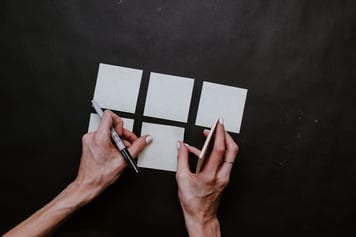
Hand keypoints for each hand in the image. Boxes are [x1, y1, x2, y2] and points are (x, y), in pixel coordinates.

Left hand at [75, 110, 151, 201]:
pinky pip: (102, 137)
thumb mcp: (124, 160)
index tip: (122, 133)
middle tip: (126, 146)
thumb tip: (145, 139)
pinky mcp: (88, 143)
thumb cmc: (101, 175)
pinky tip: (113, 153)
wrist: (89, 184)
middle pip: (111, 126)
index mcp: (100, 138)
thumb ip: (137, 146)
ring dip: (117, 141)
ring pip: (108, 132)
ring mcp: (89, 139)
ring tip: (119, 152)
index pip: (109, 115)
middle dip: (122, 136)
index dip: (120, 122)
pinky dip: (110, 143)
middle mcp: (92, 136)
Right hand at [176, 118, 237, 236]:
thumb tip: (181, 146)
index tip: (218, 124)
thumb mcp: (181, 178)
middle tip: (219, 126)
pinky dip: (216, 153)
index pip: (220, 150)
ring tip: (211, 136)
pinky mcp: (224, 178)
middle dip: (226, 135)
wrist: (201, 216)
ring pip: (230, 155)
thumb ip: (181, 159)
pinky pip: (224, 161)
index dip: (220, 134)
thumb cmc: (193, 202)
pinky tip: (203, 151)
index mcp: (210, 175)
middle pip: (232, 150)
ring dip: (222, 143)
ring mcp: (224, 177)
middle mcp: (221, 176)